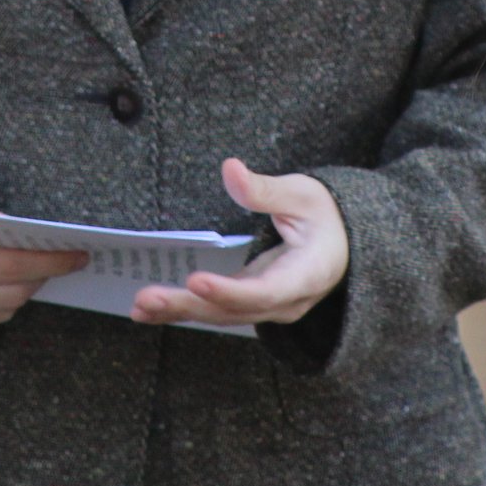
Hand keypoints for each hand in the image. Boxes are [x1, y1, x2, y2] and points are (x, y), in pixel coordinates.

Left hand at [131, 159, 347, 328]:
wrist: (345, 246)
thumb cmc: (327, 215)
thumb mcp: (304, 194)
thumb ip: (266, 189)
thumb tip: (230, 169)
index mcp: (307, 274)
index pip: (266, 290)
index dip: (231, 290)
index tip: (196, 280)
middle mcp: (286, 301)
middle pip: (235, 310)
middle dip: (190, 305)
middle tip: (147, 298)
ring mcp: (267, 307)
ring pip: (222, 316)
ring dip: (180, 311)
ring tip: (140, 306)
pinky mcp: (250, 302)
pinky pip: (216, 311)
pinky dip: (184, 310)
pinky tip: (150, 310)